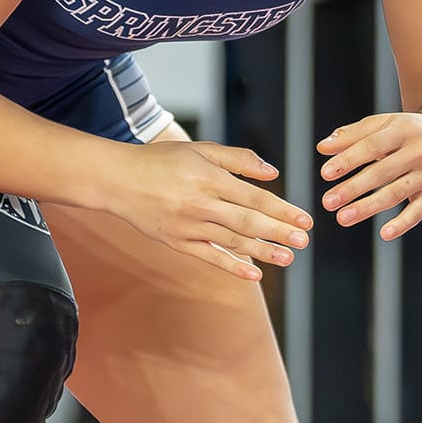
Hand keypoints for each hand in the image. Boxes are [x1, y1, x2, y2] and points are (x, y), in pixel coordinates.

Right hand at [110, 139, 310, 280]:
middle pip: (248, 222)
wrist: (116, 180)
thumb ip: (238, 159)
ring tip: (288, 257)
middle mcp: (200, 203)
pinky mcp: (176, 242)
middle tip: (304, 240)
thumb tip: (273, 173)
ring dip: (263, 251)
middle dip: (279, 232)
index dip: (282, 209)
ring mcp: (188, 226)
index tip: (304, 219)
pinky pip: (210, 257)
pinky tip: (254, 274)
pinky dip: (232, 266)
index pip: (254, 198)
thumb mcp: (200, 148)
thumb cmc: (160, 161)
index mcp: (209, 178)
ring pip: (232, 242)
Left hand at [318, 112, 421, 240]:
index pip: (372, 145)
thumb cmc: (410, 133)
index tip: (325, 174)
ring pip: (397, 192)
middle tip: (328, 202)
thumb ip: (353, 135)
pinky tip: (385, 234)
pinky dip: (403, 223)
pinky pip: (420, 211)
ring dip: (369, 207)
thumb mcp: (385, 125)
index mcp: (404, 129)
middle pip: (383, 171)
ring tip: (343, 218)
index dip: (349, 160)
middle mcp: (420, 151)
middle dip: (353, 188)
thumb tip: (322, 148)